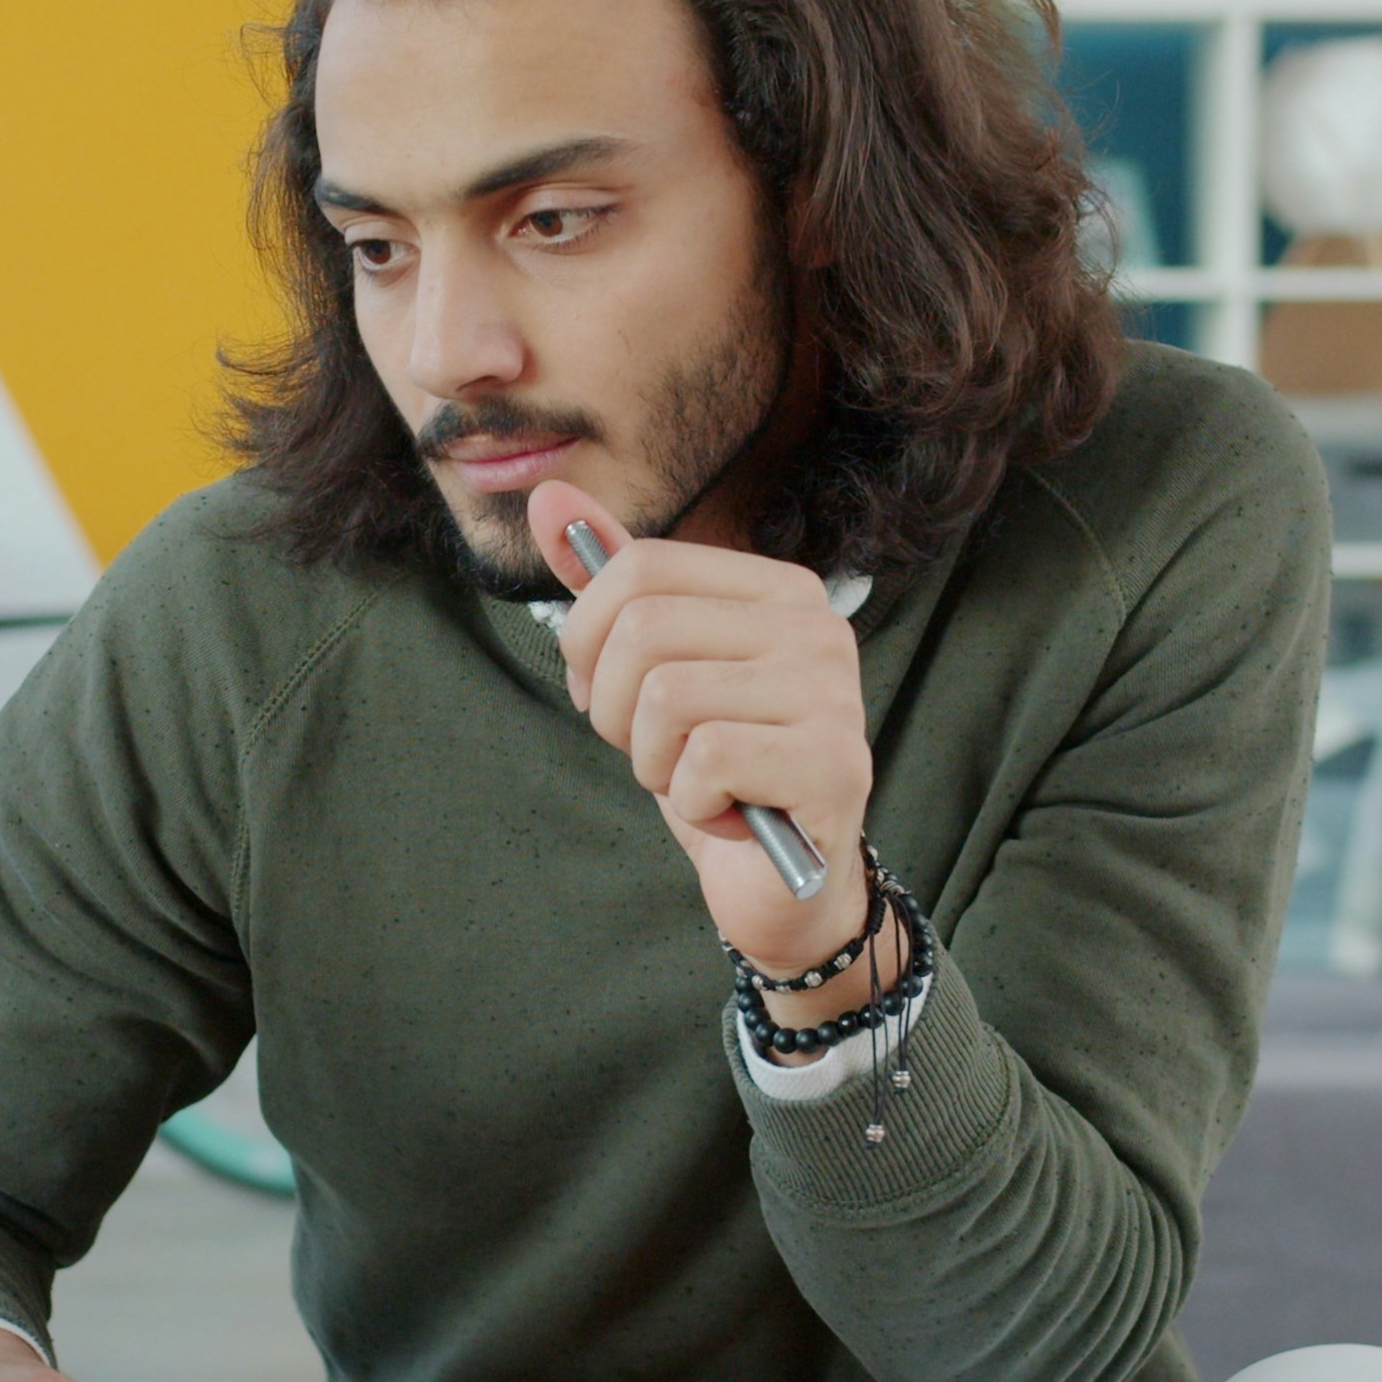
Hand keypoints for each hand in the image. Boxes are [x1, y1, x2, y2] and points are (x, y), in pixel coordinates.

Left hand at [529, 478, 882, 999]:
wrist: (781, 883)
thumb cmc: (715, 767)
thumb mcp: (649, 669)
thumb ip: (608, 585)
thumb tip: (547, 498)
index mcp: (777, 587)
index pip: (640, 566)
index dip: (587, 637)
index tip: (600, 690)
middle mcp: (816, 625)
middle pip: (644, 630)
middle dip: (614, 709)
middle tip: (653, 750)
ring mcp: (833, 693)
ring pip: (666, 698)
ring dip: (653, 761)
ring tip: (696, 781)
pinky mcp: (835, 763)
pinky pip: (706, 759)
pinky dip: (694, 802)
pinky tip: (731, 814)